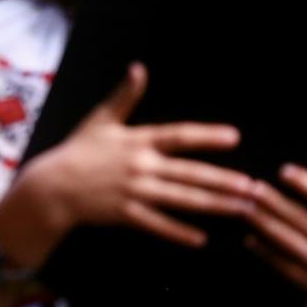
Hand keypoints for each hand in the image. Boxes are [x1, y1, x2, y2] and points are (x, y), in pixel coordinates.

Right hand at [23, 62, 253, 250]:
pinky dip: (179, 233)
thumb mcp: (101, 119)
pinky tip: (201, 239)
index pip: (178, 136)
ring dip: (214, 205)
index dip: (206, 136)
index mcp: (137, 140)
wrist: (52, 186)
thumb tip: (139, 67)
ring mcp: (135, 193)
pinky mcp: (127, 215)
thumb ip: (125, 96)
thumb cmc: (78, 150)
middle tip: (254, 188)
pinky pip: (158, 226)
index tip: (234, 137)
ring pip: (182, 200)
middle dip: (224, 181)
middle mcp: (140, 166)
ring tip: (240, 209)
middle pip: (190, 174)